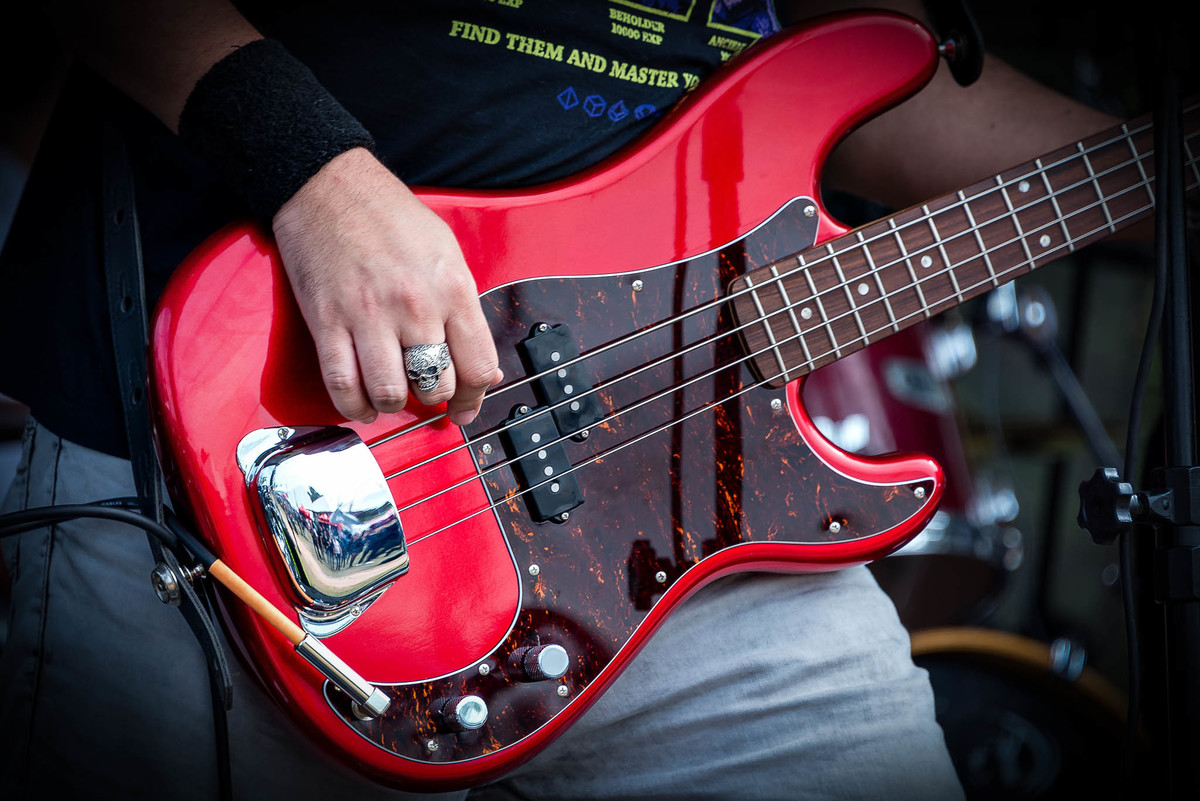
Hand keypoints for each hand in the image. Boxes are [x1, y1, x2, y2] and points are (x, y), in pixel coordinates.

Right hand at [271, 147, 500, 425]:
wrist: (329, 187)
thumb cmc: (391, 218)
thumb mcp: (448, 254)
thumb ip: (466, 313)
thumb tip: (484, 369)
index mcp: (452, 288)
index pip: (477, 366)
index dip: (473, 399)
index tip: (464, 408)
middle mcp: (415, 306)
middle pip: (435, 385)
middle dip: (433, 398)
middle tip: (426, 392)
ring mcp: (369, 316)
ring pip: (391, 393)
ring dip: (393, 404)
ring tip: (393, 394)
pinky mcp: (329, 322)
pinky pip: (343, 386)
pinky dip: (355, 407)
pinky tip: (363, 404)